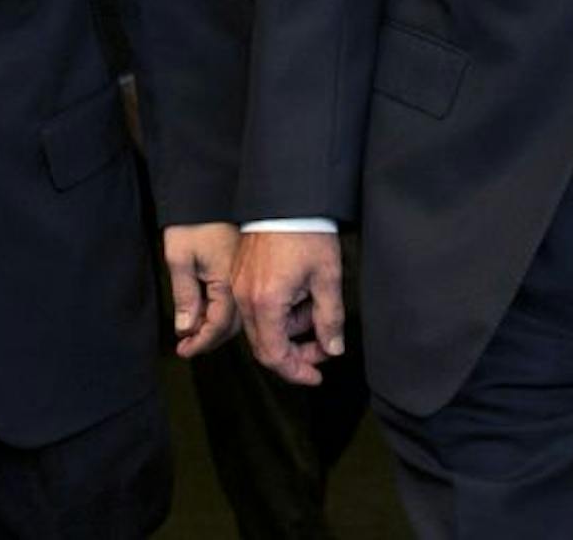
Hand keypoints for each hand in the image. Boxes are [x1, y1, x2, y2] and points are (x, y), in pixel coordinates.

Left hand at [165, 223, 241, 357]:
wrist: (209, 192)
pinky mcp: (244, 267)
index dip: (199, 342)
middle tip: (187, 346)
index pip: (217, 326)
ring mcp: (245, 275)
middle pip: (230, 325)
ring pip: (235, 315)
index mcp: (228, 282)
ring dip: (214, 326)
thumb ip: (184, 296)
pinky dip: (221, 310)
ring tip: (192, 331)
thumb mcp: (180, 258)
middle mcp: (242, 282)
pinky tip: (206, 309)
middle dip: (208, 339)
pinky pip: (236, 299)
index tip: (183, 350)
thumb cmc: (193, 221)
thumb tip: (186, 328)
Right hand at [234, 231, 343, 385]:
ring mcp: (239, 286)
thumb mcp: (327, 278)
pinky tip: (300, 297)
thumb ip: (330, 319)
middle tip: (322, 348)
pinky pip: (256, 308)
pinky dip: (278, 313)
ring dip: (289, 330)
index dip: (297, 371)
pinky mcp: (240, 275)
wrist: (286, 197)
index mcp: (266, 303)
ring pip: (260, 327)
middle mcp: (245, 298)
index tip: (316, 375)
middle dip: (295, 353)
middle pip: (264, 346)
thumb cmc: (306, 232)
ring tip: (315, 309)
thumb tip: (333, 348)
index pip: (275, 355)